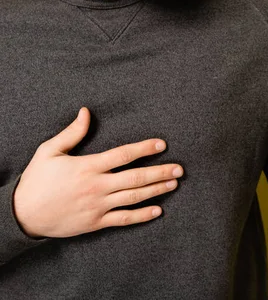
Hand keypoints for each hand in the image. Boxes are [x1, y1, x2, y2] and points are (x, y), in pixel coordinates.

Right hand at [13, 107, 183, 238]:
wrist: (21, 214)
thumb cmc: (36, 180)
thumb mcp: (49, 151)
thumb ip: (72, 132)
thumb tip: (86, 111)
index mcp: (88, 166)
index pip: (123, 154)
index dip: (145, 148)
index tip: (162, 144)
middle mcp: (97, 186)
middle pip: (135, 177)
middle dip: (160, 172)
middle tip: (179, 168)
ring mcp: (98, 206)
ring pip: (134, 197)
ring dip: (156, 190)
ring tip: (174, 184)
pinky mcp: (96, 222)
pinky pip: (123, 219)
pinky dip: (142, 215)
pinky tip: (158, 210)